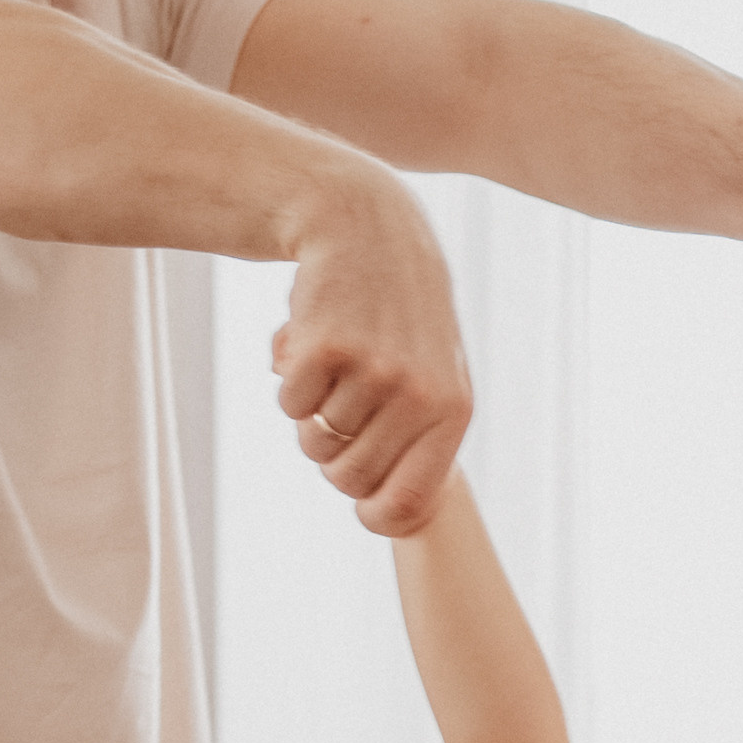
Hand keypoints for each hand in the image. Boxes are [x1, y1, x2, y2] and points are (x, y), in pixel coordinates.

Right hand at [273, 158, 473, 536]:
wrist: (367, 225)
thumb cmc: (399, 314)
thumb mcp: (433, 373)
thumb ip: (419, 442)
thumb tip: (386, 517)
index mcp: (453, 411)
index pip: (407, 505)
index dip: (375, 512)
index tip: (363, 502)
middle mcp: (418, 396)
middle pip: (349, 478)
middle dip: (333, 456)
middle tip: (337, 414)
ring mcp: (372, 371)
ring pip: (315, 441)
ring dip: (310, 415)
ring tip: (330, 369)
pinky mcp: (325, 348)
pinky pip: (290, 404)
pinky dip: (289, 382)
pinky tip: (307, 344)